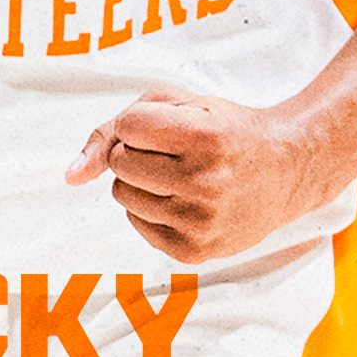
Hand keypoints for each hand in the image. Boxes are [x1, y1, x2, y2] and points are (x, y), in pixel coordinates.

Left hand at [66, 88, 303, 263]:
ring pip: (122, 195)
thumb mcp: (179, 105)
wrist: (286, 169)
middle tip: (175, 151)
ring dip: (140, 180)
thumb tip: (70, 176)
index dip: (139, 123)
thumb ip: (114, 126)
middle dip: (137, 151)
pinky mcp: (193, 251)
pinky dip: (149, 207)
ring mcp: (199, 222)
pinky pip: (136, 222)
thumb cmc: (224, 129)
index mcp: (205, 138)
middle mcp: (204, 183)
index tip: (167, 125)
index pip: (128, 128)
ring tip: (180, 174)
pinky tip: (183, 198)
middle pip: (120, 163)